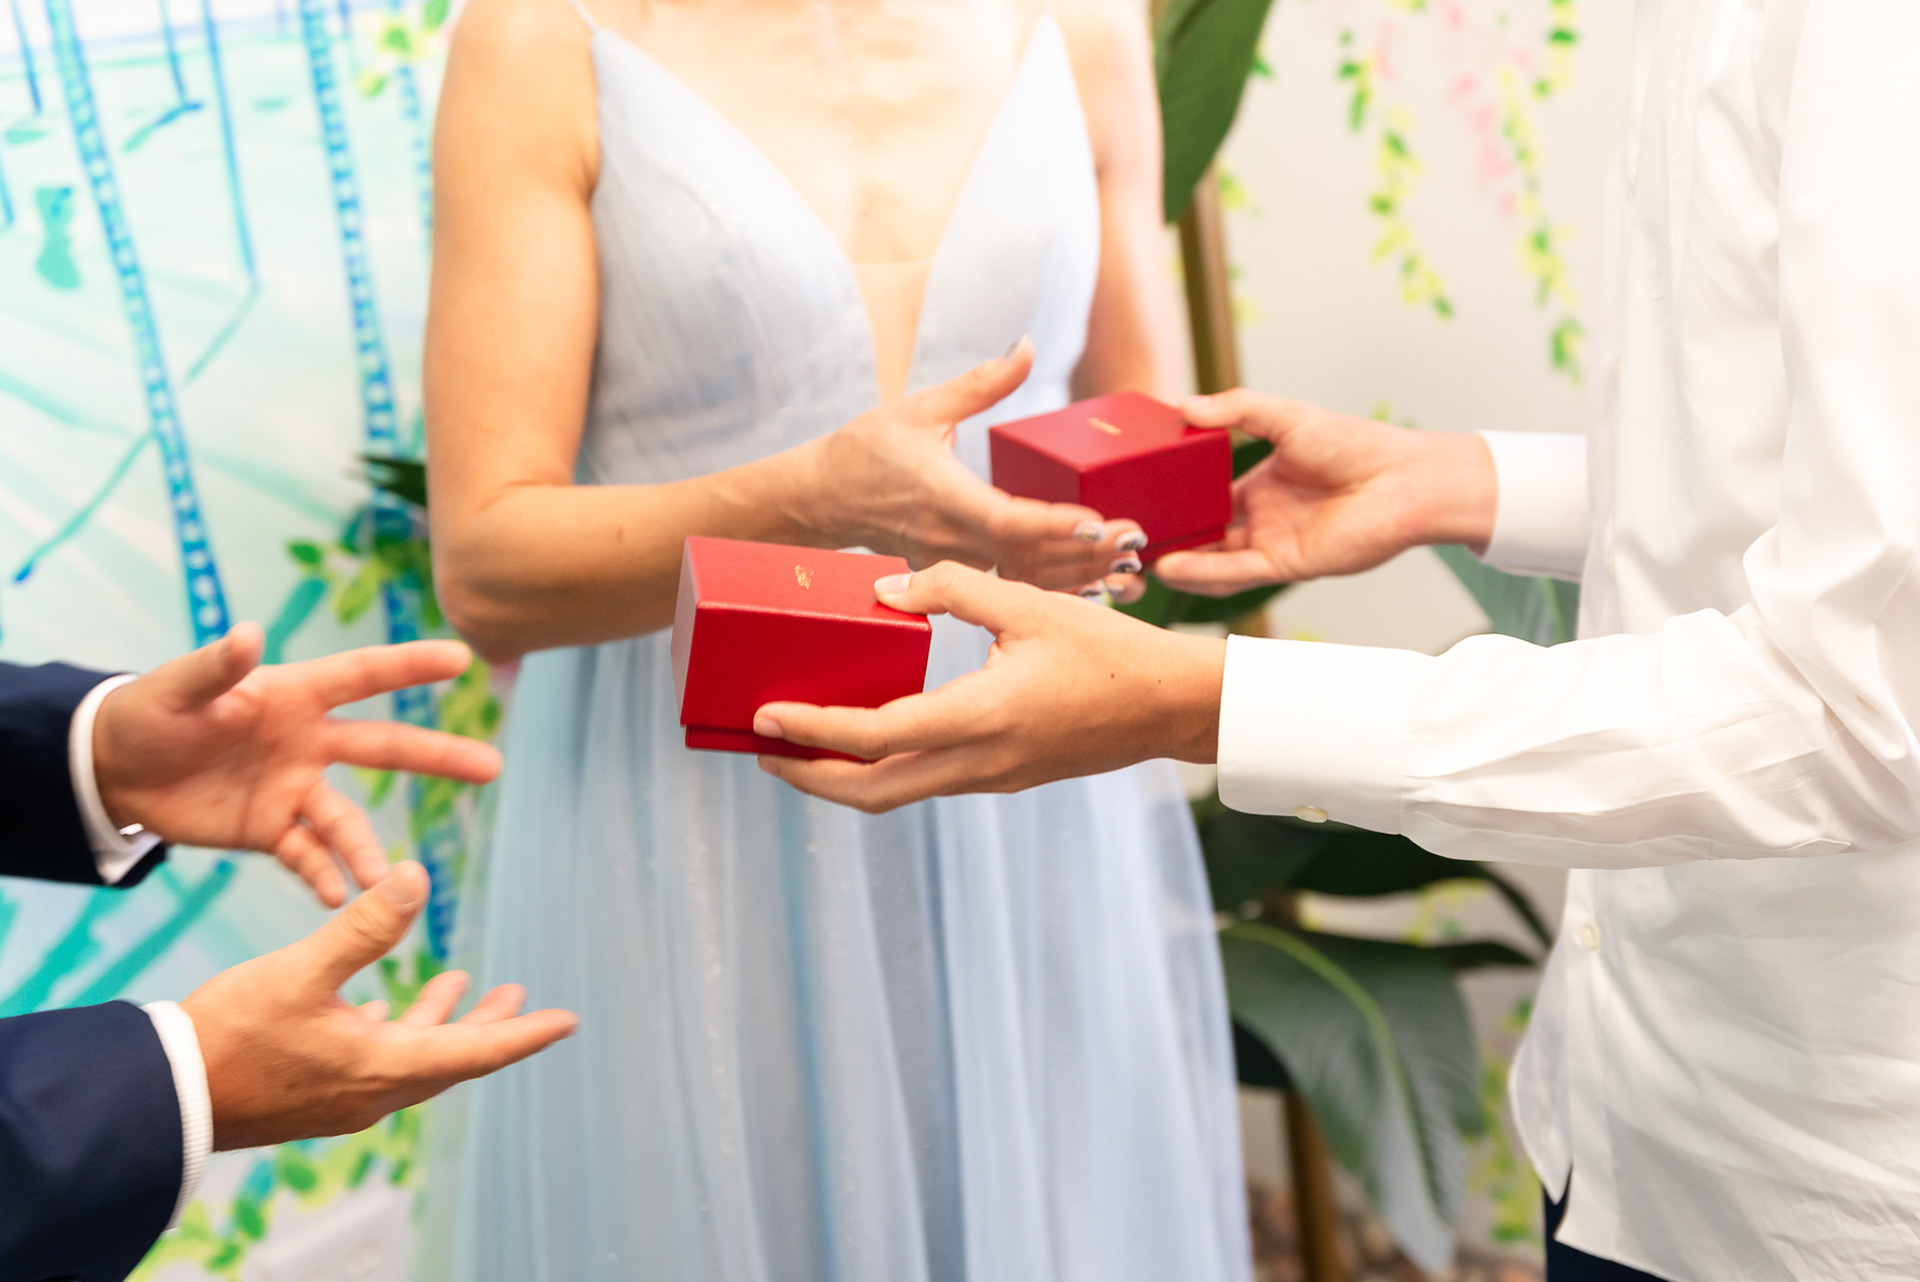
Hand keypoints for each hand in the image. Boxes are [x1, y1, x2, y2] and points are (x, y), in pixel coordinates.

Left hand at [93, 623, 501, 906]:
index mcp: (292, 695)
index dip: (410, 666)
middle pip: (384, 746)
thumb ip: (214, 668)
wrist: (115, 770)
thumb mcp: (173, 688)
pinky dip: (324, 878)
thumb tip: (249, 633)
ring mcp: (294, 788)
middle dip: (438, 757)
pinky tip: (340, 901)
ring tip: (388, 883)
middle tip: (492, 767)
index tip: (463, 658)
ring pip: (347, 820)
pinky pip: (308, 856)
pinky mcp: (271, 830)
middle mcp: (307, 741)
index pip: (361, 676)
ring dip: (369, 850)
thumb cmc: (146, 713)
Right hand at [181, 861, 575, 1149]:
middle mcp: (371, 1090)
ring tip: (461, 984)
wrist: (160, 1097)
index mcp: (382, 1066)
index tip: (568, 1020)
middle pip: (450, 1057)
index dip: (525, 1032)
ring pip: (410, 1057)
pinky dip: (391, 1030)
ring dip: (439, 1021)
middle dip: (489, 1026)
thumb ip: (362, 927)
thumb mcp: (300, 970)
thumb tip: (418, 874)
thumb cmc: (230, 1035)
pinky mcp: (311, 1093)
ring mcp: (340, 1096)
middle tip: (520, 998)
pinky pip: (370, 1061)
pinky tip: (381, 1006)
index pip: (476, 1051)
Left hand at [751, 562, 1224, 811]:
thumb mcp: (1030, 603)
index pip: (874, 736)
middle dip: (807, 776)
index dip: (812, 729)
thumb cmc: (1109, 650)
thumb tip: (884, 590)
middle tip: (760, 749)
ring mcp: (991, 777)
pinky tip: (866, 736)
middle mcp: (979, 762)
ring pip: (896, 794)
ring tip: (798, 746)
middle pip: (870, 791)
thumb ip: (953, 588)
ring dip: (841, 777)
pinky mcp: (1003, 776)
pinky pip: (926, 782)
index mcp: (982, 718)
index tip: (765, 715)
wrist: (1173, 707)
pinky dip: (881, 769)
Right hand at [790, 339, 1149, 597]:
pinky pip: (1010, 583)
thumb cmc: (865, 449)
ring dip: (1077, 574)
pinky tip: (1092, 582)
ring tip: (1128, 566)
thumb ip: (981, 382)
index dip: (1052, 525)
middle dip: (1084, 553)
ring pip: (1022, 577)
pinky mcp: (953, 569)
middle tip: (1136, 543)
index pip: (1006, 519)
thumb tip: (1026, 344)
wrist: (820, 498)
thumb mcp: (921, 405)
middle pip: (1027, 556)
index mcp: (942, 495)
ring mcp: (951, 559)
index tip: (1096, 522)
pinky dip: (1052, 584)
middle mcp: (949, 537)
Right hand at [1151, 391, 1495, 595]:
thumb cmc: (1355, 443)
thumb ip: (1235, 410)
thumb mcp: (1286, 416)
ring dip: (1176, 557)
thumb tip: (1183, 405)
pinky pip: (1234, 574)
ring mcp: (1271, 544)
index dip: (1173, 496)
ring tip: (1136, 555)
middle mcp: (1260, 518)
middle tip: (1122, 530)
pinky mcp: (1285, 566)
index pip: (1204, 495)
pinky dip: (1202, 573)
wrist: (1405, 480)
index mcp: (1259, 484)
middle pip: (1202, 530)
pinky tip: (1170, 567)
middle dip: (1166, 532)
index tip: (1135, 491)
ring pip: (1211, 558)